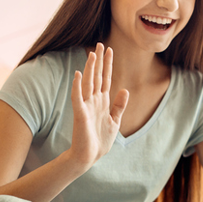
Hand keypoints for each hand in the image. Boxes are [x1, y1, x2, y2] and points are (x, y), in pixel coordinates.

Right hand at [69, 43, 128, 168]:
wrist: (89, 157)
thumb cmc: (100, 141)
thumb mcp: (115, 121)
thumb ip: (119, 106)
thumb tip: (124, 89)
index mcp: (102, 101)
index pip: (105, 78)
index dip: (108, 64)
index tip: (109, 49)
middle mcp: (93, 101)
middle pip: (96, 76)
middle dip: (99, 61)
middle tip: (100, 44)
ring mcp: (86, 106)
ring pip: (88, 83)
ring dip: (90, 69)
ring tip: (92, 54)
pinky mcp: (80, 114)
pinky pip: (77, 97)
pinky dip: (77, 86)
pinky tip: (78, 74)